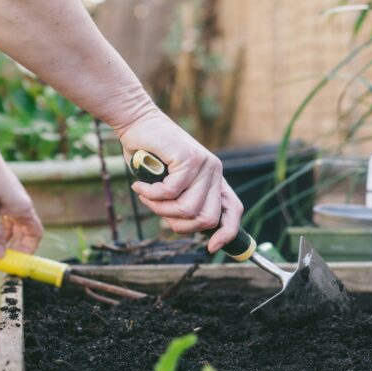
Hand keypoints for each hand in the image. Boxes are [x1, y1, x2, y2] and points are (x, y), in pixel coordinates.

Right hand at [118, 108, 242, 252]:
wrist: (138, 122)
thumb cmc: (150, 157)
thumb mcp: (170, 185)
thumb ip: (181, 202)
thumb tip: (186, 227)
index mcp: (214, 180)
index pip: (233, 212)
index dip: (226, 234)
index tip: (211, 248)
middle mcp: (214, 172)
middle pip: (207, 219)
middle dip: (179, 225)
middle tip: (158, 210)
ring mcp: (205, 165)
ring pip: (187, 209)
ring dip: (160, 209)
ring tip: (146, 196)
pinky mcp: (190, 158)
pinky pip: (170, 192)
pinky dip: (150, 195)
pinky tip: (140, 187)